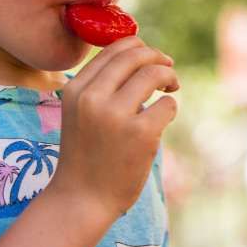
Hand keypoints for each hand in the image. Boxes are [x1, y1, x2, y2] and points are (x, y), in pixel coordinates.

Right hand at [48, 36, 179, 224]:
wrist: (82, 199)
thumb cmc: (86, 154)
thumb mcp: (81, 112)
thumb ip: (102, 85)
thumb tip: (141, 53)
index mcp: (75, 89)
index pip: (113, 48)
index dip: (138, 47)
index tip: (150, 57)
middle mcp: (92, 98)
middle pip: (135, 55)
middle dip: (158, 57)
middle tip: (168, 68)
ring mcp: (116, 115)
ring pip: (154, 74)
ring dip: (169, 77)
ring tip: (171, 89)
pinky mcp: (140, 133)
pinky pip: (167, 104)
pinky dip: (170, 107)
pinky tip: (162, 120)